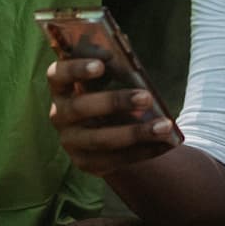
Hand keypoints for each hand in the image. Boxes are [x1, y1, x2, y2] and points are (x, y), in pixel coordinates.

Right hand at [47, 58, 179, 175]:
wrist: (107, 126)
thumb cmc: (109, 88)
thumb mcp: (109, 75)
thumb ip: (115, 66)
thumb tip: (130, 63)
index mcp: (62, 86)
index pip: (58, 74)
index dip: (76, 69)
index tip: (100, 65)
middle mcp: (60, 114)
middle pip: (81, 108)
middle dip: (115, 102)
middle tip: (147, 97)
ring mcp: (71, 141)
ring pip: (101, 139)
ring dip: (136, 133)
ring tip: (164, 126)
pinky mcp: (86, 162)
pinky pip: (116, 159)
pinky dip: (144, 151)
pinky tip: (166, 143)